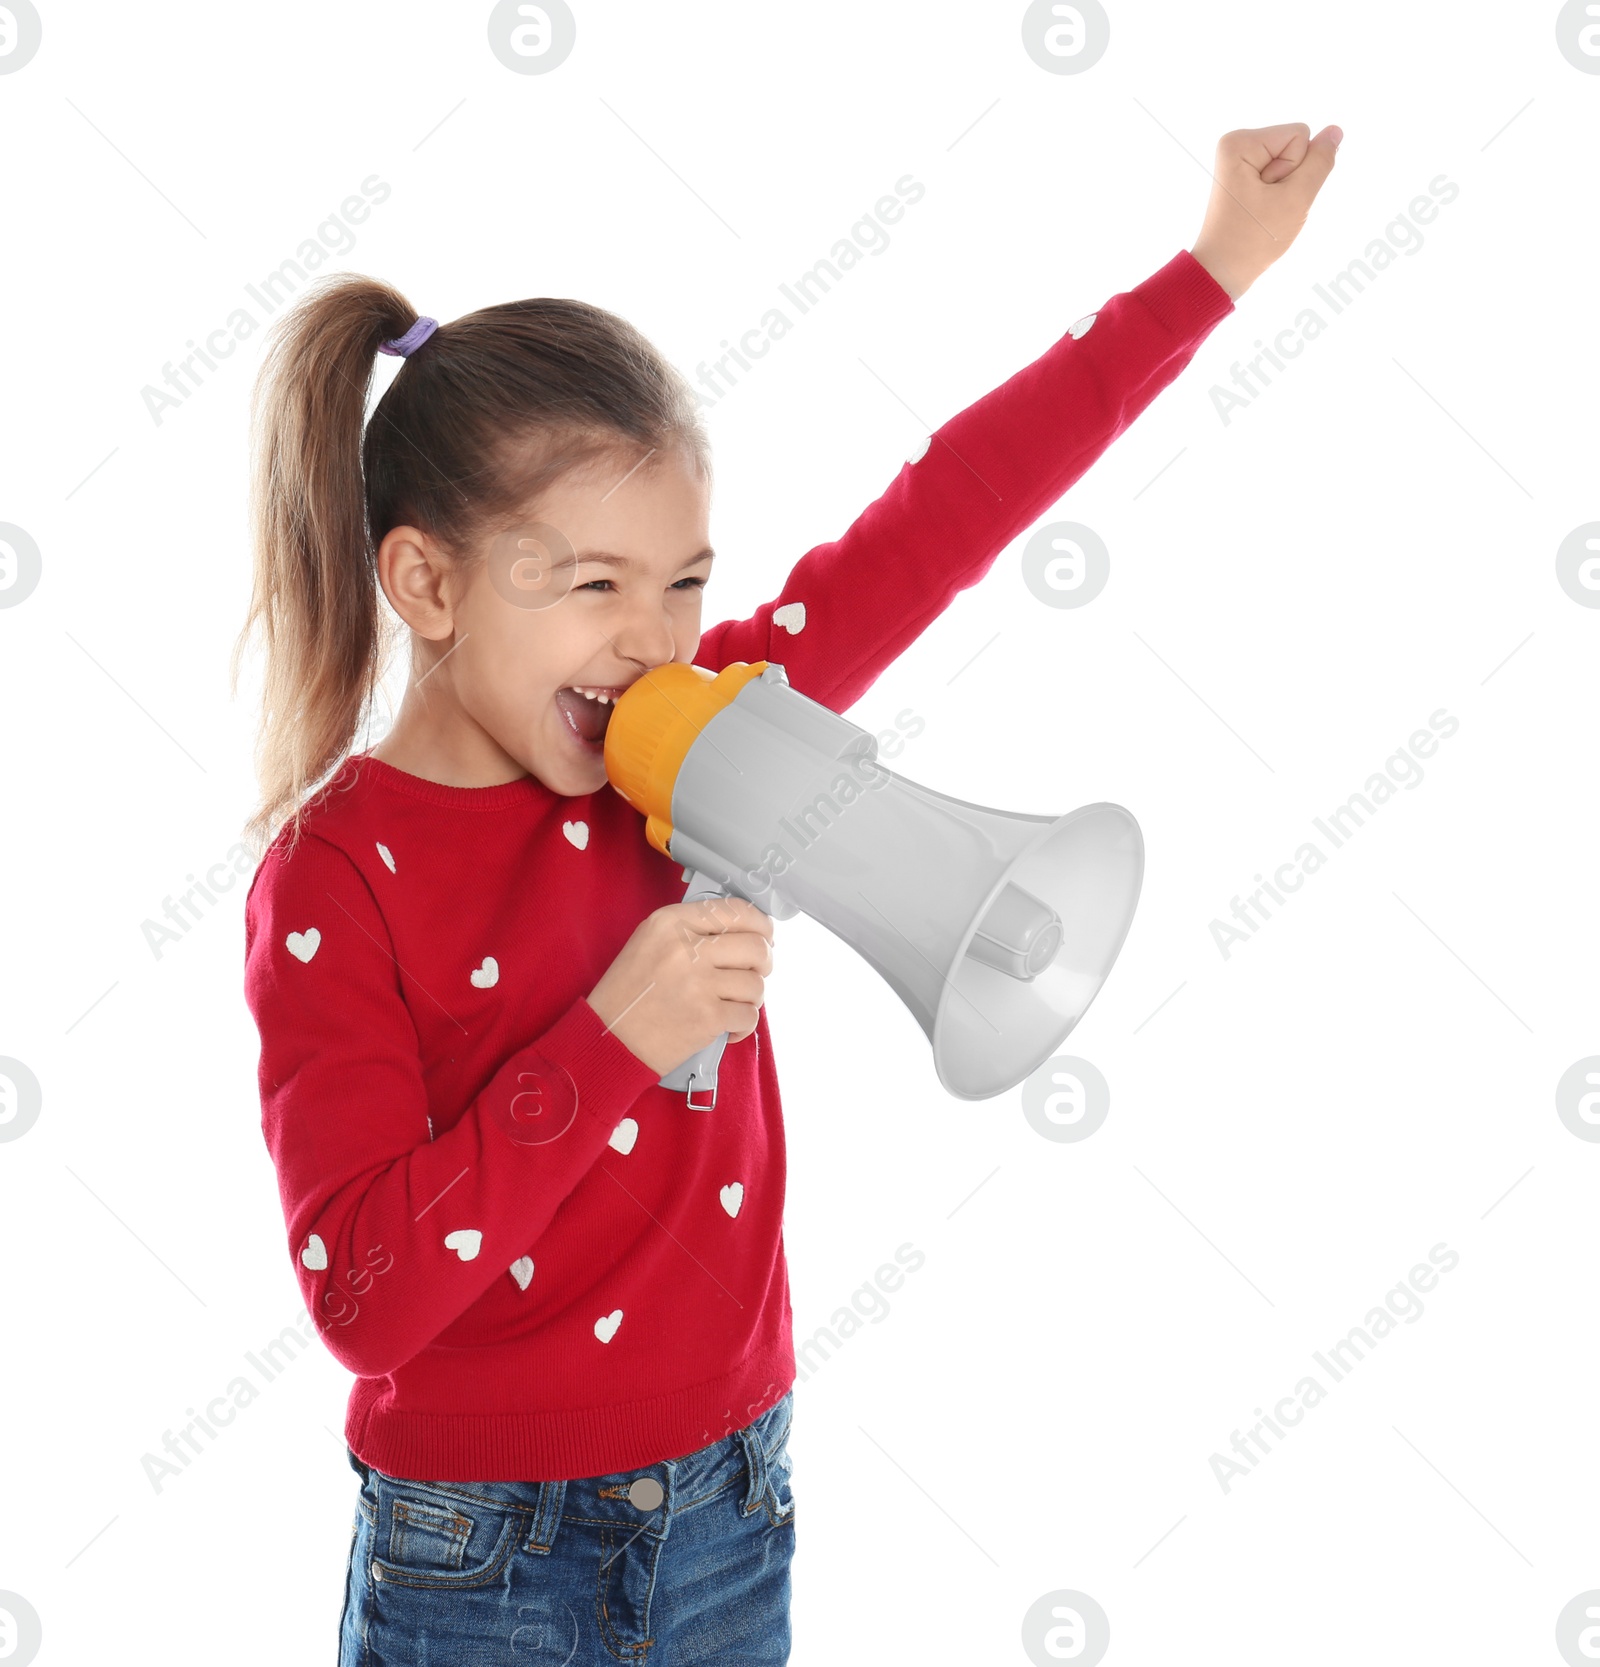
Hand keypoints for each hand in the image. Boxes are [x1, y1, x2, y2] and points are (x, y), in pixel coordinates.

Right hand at [586, 896, 774, 1075]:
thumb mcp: (650, 942)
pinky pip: (749, 1016)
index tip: (764, 936)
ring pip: (756, 984)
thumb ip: (692, 929)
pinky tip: (727, 1026)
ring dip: (751, 998)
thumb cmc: (629, 993)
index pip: (736, 911)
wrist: (607, 1039)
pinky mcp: (706, 1017)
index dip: (760, 924)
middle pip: (756, 946)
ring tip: (731, 1003)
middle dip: (763, 962)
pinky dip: (743, 1024)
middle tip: (753, 973)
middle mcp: (685, 948)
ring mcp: (698, 983)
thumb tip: (744, 930)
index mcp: (671, 922)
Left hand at [1189, 123, 1342, 301]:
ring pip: (1291, 163)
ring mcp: (1240, 162)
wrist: (1222, 272)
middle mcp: (1236, 144)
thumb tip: (1335, 131)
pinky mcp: (1244, 177)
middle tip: (1267, 208)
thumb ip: (1321, 162)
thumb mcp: (1296, 198)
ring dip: (1286, 191)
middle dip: (1290, 180)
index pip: (1299, 135)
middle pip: (1295, 146)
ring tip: (1263, 212)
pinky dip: (1278, 196)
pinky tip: (1262, 213)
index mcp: (1240, 142)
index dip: (1296, 169)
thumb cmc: (1254, 239)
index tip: (1270, 196)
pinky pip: (1281, 176)